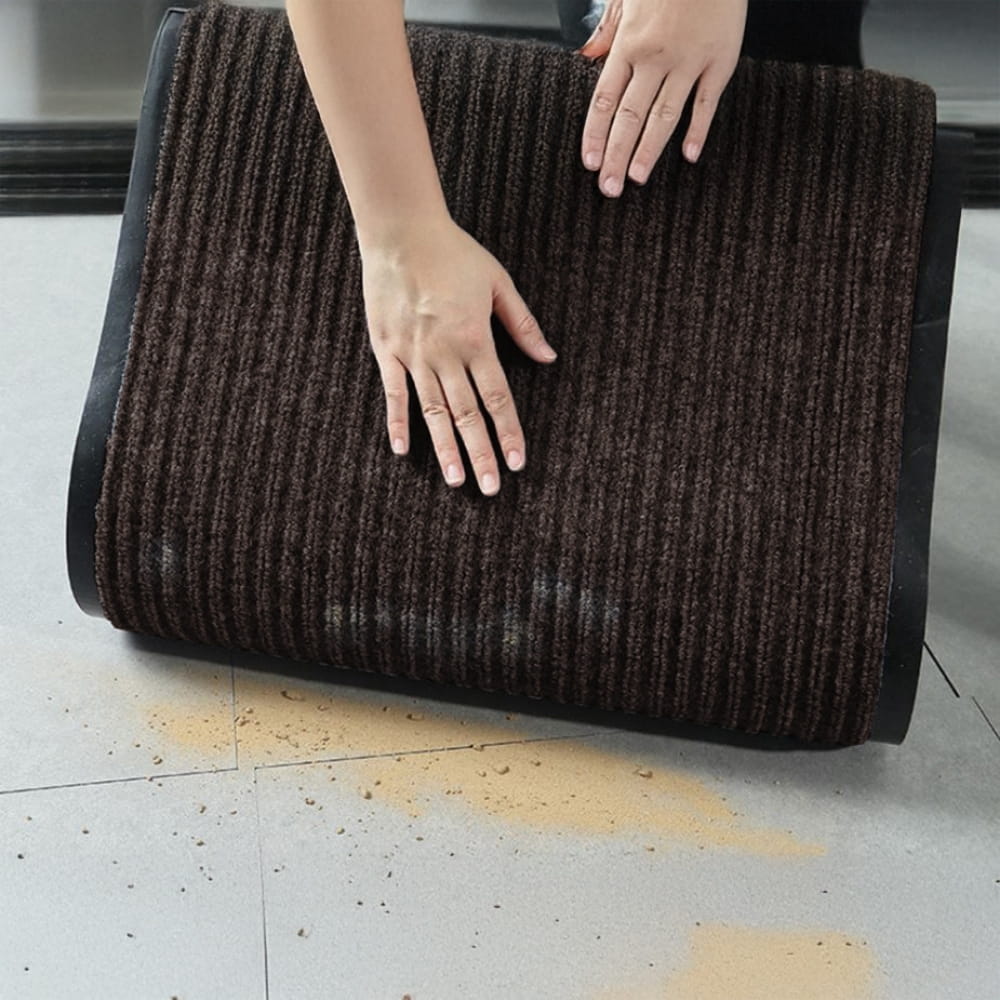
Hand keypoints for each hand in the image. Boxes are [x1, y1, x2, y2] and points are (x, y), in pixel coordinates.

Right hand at [359, 215, 557, 495]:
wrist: (401, 232)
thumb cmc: (453, 254)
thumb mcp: (498, 283)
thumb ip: (523, 325)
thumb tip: (549, 357)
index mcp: (475, 340)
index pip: (497, 398)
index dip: (508, 432)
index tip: (517, 462)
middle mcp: (445, 355)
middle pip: (467, 415)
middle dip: (480, 453)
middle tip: (490, 488)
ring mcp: (413, 355)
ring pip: (433, 413)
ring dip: (445, 449)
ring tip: (457, 480)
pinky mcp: (386, 350)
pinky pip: (393, 394)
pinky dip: (398, 423)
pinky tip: (405, 450)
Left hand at [575, 0, 746, 193]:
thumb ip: (607, 27)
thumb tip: (587, 54)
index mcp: (629, 44)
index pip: (604, 100)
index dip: (595, 136)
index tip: (590, 163)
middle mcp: (655, 58)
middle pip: (629, 117)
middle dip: (616, 156)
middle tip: (609, 187)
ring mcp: (688, 62)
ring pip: (663, 116)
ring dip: (648, 151)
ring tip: (637, 178)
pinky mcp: (719, 61)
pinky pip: (706, 103)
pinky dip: (698, 130)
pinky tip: (689, 154)